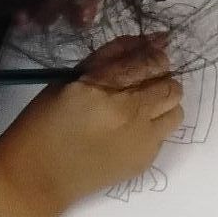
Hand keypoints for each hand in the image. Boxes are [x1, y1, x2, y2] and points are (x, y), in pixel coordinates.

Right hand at [0, 36, 182, 216]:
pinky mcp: (146, 159)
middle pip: (170, 85)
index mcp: (103, 88)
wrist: (41, 175)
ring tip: (142, 105)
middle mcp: (130, 113)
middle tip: (143, 81)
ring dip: (164, 103)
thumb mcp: (70, 80)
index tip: (150, 53)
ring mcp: (142, 139)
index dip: (154, 55)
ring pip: (176, 110)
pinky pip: (165, 134)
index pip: (149, 63)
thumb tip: (148, 41)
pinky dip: (154, 126)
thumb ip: (110, 58)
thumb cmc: (46, 122)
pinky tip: (131, 130)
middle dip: (160, 78)